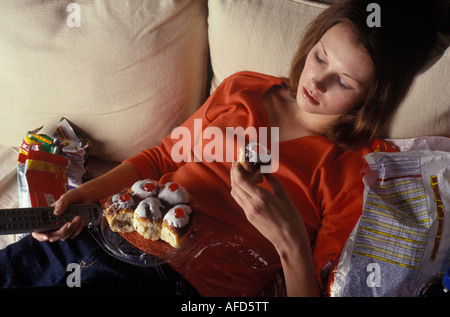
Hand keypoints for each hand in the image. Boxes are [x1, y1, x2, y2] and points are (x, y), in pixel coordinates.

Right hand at [32, 188, 86, 241]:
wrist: (86, 196)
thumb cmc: (74, 196)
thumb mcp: (66, 197)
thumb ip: (61, 204)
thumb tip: (56, 213)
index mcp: (49, 216)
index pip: (39, 229)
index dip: (40, 235)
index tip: (47, 236)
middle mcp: (55, 223)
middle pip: (53, 236)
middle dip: (62, 231)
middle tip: (70, 223)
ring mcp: (64, 227)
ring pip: (64, 237)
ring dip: (72, 229)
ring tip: (78, 218)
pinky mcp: (73, 229)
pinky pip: (73, 235)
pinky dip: (78, 229)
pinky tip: (82, 221)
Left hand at [230, 161, 319, 295]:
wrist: (288, 240)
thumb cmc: (291, 218)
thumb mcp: (284, 196)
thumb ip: (273, 182)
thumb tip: (265, 171)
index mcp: (261, 197)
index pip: (240, 179)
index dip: (237, 168)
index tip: (239, 160)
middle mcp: (251, 204)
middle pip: (235, 185)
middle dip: (234, 172)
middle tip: (239, 164)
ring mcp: (248, 212)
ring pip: (235, 193)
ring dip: (236, 182)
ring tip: (245, 175)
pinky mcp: (249, 217)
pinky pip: (240, 200)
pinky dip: (240, 191)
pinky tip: (249, 187)